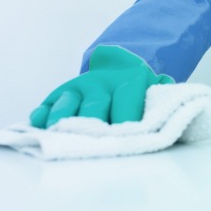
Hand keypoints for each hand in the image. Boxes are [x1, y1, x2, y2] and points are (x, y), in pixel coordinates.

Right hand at [30, 45, 173, 127]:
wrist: (118, 66)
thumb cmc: (138, 89)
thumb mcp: (153, 85)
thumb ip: (163, 93)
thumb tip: (171, 93)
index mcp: (129, 80)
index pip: (128, 103)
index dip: (127, 123)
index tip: (127, 140)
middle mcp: (101, 83)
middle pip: (96, 107)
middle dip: (94, 127)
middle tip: (92, 145)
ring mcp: (77, 88)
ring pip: (68, 103)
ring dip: (63, 119)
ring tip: (59, 134)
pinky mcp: (57, 94)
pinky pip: (47, 103)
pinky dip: (42, 113)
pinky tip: (39, 123)